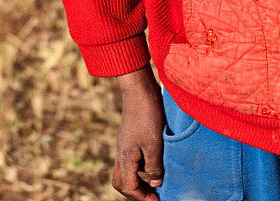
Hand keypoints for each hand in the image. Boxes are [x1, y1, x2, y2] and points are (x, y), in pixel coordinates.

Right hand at [112, 66, 165, 200]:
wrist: (139, 89)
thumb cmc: (147, 115)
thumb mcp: (155, 144)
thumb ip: (154, 167)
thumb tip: (155, 184)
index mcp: (125, 158)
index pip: (128, 188)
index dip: (142, 198)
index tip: (158, 200)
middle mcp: (121, 153)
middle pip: (121, 183)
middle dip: (136, 193)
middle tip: (152, 195)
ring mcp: (123, 144)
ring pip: (124, 171)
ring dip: (137, 181)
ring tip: (154, 182)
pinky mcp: (129, 136)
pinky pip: (130, 159)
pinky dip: (139, 167)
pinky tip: (153, 162)